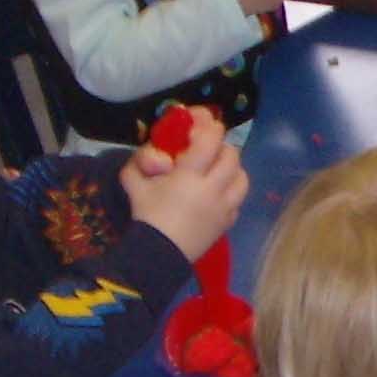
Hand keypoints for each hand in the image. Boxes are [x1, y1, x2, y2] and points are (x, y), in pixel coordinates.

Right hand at [121, 105, 246, 260]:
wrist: (158, 255)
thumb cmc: (146, 216)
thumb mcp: (134, 183)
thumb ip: (142, 161)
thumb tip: (157, 153)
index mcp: (190, 176)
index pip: (210, 139)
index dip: (207, 124)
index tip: (198, 120)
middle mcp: (214, 189)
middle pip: (232, 156)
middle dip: (220, 146)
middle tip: (205, 148)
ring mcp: (226, 207)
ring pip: (242, 177)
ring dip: (231, 168)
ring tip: (214, 170)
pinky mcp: (229, 222)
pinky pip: (239, 199)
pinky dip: (231, 191)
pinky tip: (216, 194)